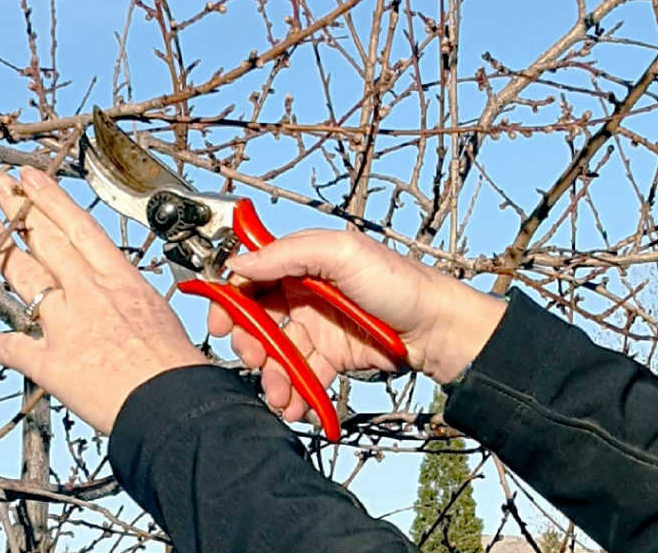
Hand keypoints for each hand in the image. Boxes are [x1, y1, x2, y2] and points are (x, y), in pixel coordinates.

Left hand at [0, 167, 205, 433]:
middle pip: (45, 240)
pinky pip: (13, 349)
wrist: (172, 404)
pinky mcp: (50, 363)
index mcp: (120, 280)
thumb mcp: (157, 313)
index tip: (32, 178)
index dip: (50, 199)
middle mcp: (88, 294)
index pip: (78, 227)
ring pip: (24, 276)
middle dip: (17, 210)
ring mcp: (65, 325)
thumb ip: (128, 299)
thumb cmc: (175, 367)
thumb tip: (118, 299)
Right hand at [207, 229, 505, 421]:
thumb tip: (239, 262)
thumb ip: (287, 254)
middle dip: (248, 344)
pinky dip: (293, 394)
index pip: (252, 279)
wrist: (437, 330)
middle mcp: (305, 295)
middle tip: (253, 359)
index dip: (231, 300)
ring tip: (278, 394)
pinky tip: (294, 405)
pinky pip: (301, 378)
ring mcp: (317, 329)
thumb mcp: (341, 253)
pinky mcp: (331, 359)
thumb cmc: (399, 283)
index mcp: (302, 263)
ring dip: (270, 377)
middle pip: (257, 321)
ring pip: (277, 356)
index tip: (220, 323)